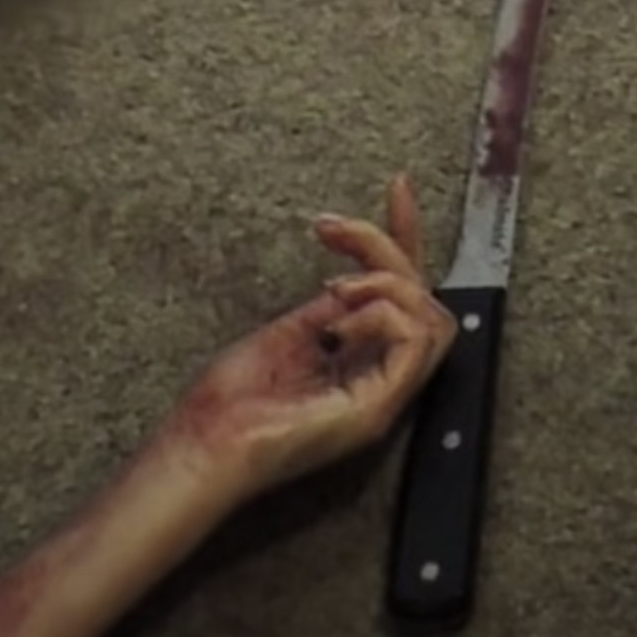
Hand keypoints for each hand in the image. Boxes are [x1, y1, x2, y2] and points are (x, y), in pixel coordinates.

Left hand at [163, 174, 456, 506]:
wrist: (203, 448)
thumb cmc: (226, 405)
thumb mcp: (287, 334)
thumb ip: (328, 311)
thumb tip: (356, 276)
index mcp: (362, 365)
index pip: (405, 296)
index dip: (404, 238)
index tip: (396, 188)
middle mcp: (383, 379)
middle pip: (425, 298)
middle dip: (387, 247)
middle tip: (335, 230)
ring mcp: (386, 396)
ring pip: (433, 315)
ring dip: (388, 282)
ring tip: (336, 289)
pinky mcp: (380, 405)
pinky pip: (416, 340)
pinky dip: (384, 313)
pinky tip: (342, 320)